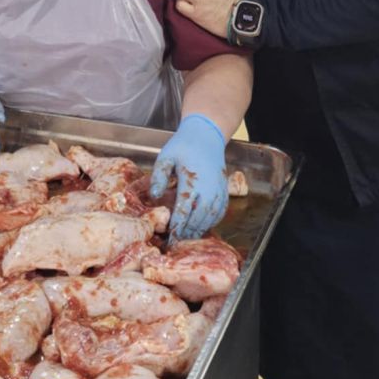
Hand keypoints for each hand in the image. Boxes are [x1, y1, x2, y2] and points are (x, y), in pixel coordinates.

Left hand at [150, 115, 227, 242]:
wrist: (207, 135)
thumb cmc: (184, 145)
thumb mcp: (166, 157)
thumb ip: (158, 176)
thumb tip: (154, 196)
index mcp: (192, 181)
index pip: (184, 212)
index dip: (176, 228)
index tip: (169, 239)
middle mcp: (208, 189)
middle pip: (198, 219)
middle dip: (187, 233)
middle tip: (176, 244)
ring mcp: (218, 191)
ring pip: (210, 218)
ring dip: (199, 230)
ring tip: (187, 238)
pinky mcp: (224, 191)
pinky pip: (220, 213)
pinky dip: (211, 222)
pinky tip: (202, 226)